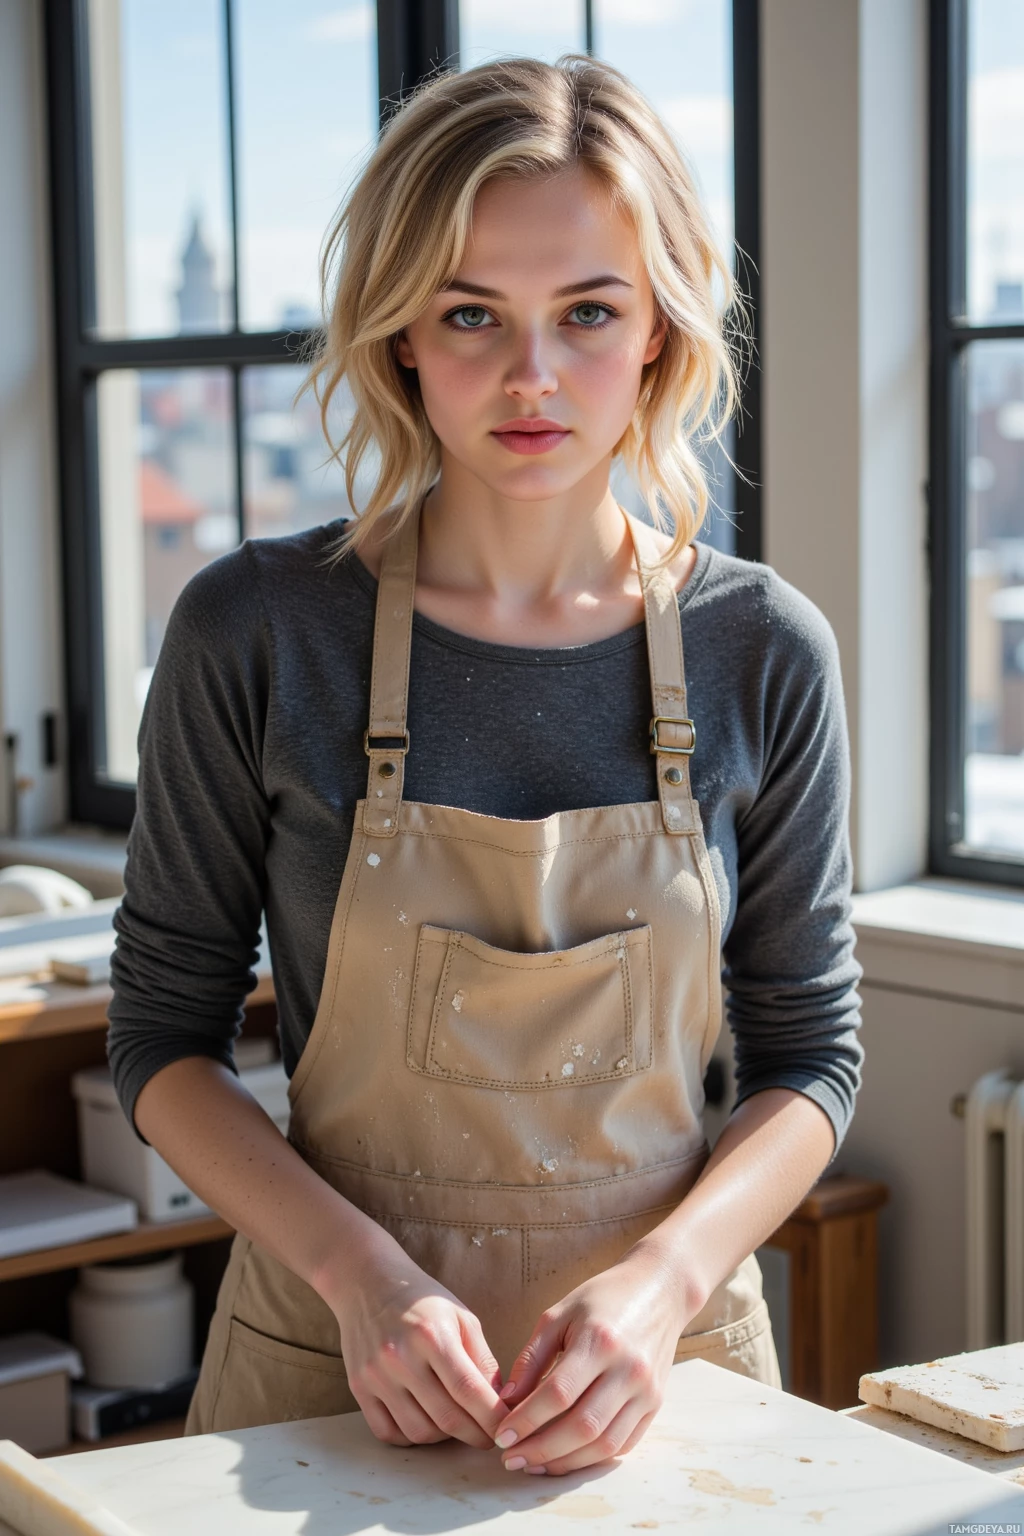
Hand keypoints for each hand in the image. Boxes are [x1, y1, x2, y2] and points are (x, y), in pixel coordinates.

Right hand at [324, 1242, 509, 1448]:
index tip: (507, 1430)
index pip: (468, 1389)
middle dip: (475, 1435)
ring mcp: (376, 1375)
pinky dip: (411, 1438)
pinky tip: (425, 1423)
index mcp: (432, 1335)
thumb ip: (482, 1360)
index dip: (492, 1417)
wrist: (368, 1283)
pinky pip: (388, 1432)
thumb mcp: (461, 1317)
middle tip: (490, 1438)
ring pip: (418, 1431)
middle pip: (446, 1416)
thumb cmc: (422, 1301)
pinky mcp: (358, 1387)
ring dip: (444, 1438)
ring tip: (456, 1424)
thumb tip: (499, 1404)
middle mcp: (400, 1357)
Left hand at [493, 1250, 701, 1475]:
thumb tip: (508, 1401)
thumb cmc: (603, 1299)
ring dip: (565, 1463)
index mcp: (600, 1340)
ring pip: (603, 1444)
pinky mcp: (656, 1404)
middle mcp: (628, 1369)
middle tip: (511, 1459)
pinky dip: (592, 1458)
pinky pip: (622, 1444)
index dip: (526, 1420)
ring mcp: (646, 1390)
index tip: (501, 1435)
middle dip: (541, 1449)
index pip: (558, 1394)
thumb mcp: (559, 1314)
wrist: (659, 1291)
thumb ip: (532, 1357)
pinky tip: (565, 1458)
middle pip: (582, 1426)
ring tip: (534, 1464)